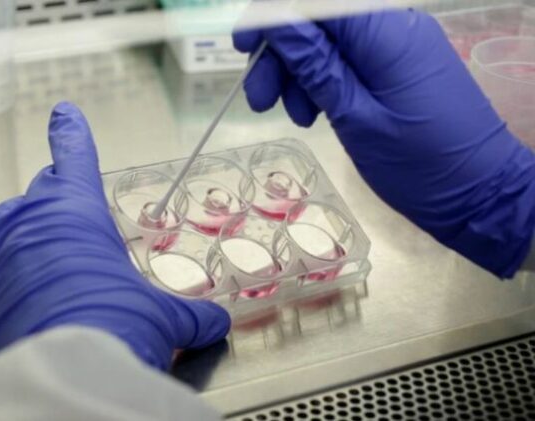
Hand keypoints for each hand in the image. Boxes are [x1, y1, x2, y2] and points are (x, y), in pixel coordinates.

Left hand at [0, 102, 229, 368]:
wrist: (65, 370)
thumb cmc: (117, 325)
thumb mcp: (162, 318)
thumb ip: (190, 316)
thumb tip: (216, 326)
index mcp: (79, 209)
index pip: (75, 156)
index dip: (71, 132)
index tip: (63, 113)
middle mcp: (34, 220)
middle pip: (42, 190)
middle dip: (57, 195)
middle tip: (71, 213)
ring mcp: (2, 251)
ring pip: (12, 225)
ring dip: (30, 233)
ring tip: (51, 257)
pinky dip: (7, 271)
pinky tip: (24, 289)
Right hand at [233, 10, 534, 276]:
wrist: (479, 196)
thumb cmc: (418, 164)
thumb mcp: (355, 117)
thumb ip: (315, 65)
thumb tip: (277, 20)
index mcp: (386, 33)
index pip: (317, 3)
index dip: (274, 16)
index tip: (242, 46)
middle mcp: (394, 28)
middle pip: (319, 21)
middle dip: (282, 55)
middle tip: (259, 100)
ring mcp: (398, 47)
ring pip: (329, 42)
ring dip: (299, 74)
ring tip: (296, 118)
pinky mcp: (398, 67)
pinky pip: (349, 60)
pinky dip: (323, 83)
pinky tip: (315, 115)